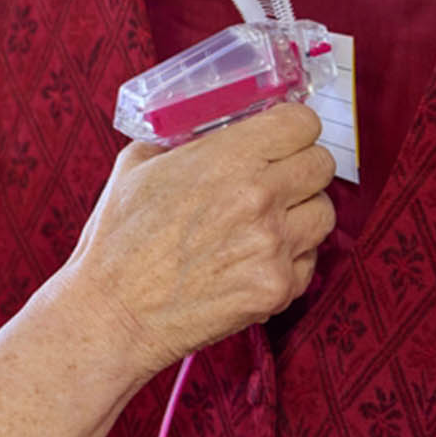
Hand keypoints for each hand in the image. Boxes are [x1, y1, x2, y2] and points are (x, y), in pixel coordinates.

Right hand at [53, 103, 335, 379]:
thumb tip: (209, 130)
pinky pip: (308, 261)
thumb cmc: (117, 242)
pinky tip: (250, 261)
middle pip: (322, 165)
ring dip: (299, 214)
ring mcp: (273, 247)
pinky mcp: (278, 289)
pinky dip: (287, 260)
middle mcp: (258, 199)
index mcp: (226, 160)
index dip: (291, 128)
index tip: (281, 137)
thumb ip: (181, 141)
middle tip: (276, 178)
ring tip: (262, 224)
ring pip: (323, 213)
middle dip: (300, 167)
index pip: (300, 123)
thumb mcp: (135, 166)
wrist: (112, 313)